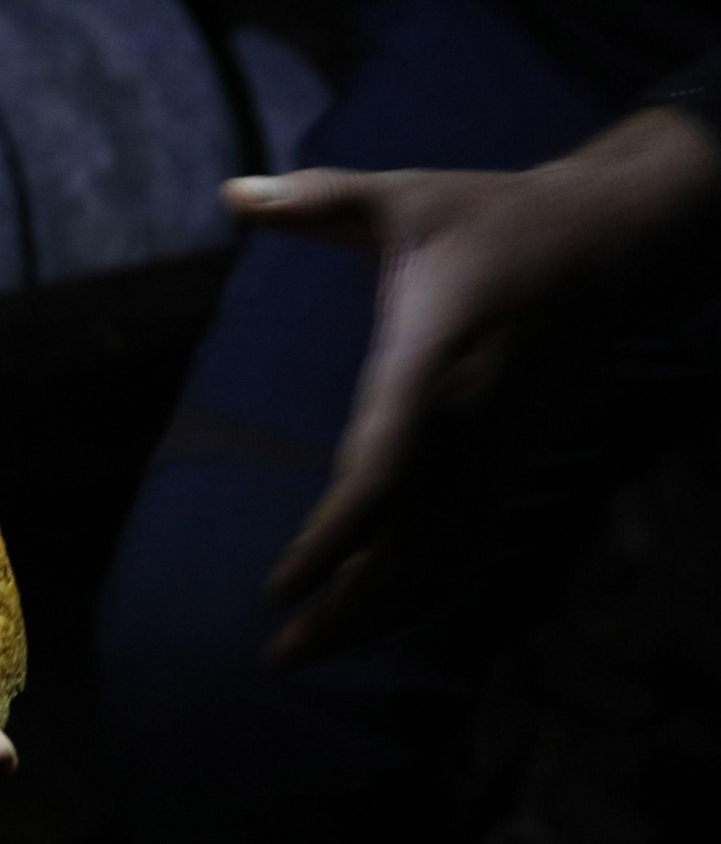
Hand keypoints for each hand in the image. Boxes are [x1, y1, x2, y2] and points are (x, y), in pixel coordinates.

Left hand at [230, 108, 719, 667]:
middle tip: (276, 654)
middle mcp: (470, 429)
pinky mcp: (511, 465)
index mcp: (436, 370)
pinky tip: (364, 616)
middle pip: (409, 544)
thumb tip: (230, 189)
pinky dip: (414, 587)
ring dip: (375, 611)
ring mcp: (498, 454)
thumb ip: (313, 200)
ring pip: (439, 556)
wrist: (612, 246)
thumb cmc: (493, 220)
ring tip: (300, 651)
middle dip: (346, 606)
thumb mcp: (401, 199)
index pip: (383, 474)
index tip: (280, 588)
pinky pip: (462, 543)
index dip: (335, 540)